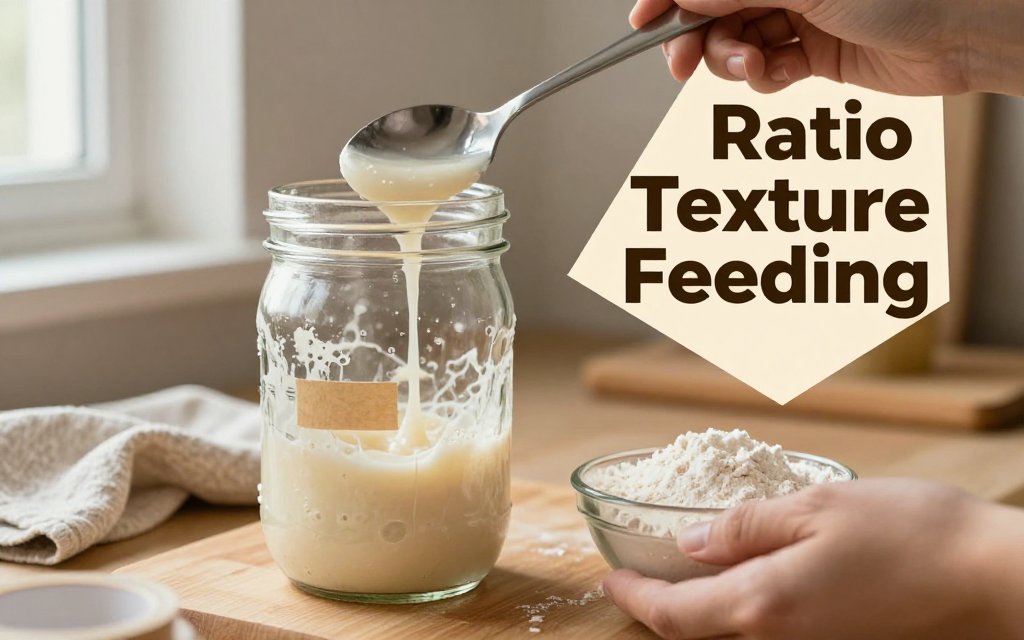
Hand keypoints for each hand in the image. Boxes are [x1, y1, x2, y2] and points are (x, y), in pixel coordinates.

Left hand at [603, 478, 1023, 638]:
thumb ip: (744, 528)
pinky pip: (768, 631)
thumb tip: (690, 543)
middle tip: (637, 573)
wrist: (992, 580)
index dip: (634, 598)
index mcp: (764, 605)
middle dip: (661, 606)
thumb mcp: (815, 507)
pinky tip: (744, 576)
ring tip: (681, 572)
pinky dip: (739, 608)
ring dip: (698, 608)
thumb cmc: (910, 534)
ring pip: (731, 633)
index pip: (674, 615)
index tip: (609, 577)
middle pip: (698, 631)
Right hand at [632, 0, 1023, 95]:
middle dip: (696, 39)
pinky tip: (781, 75)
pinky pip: (766, 70)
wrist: (964, 31)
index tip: (642, 23)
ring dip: (732, 63)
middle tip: (683, 66)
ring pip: (737, 44)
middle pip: (715, 10)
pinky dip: (764, 78)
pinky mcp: (814, 55)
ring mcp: (800, 15)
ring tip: (752, 68)